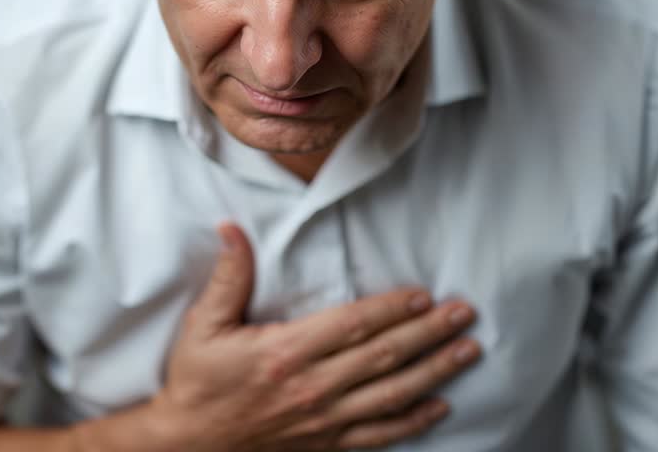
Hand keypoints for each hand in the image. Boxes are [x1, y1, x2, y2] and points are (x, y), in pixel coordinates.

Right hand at [149, 223, 479, 450]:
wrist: (188, 444)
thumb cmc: (197, 381)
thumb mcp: (203, 325)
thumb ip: (228, 276)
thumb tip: (231, 228)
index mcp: (286, 353)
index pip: (353, 324)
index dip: (394, 308)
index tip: (424, 294)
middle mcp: (312, 387)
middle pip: (384, 356)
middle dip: (430, 333)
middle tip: (465, 314)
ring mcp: (323, 420)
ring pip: (392, 393)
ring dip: (435, 371)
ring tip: (468, 350)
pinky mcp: (327, 444)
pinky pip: (380, 434)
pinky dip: (414, 421)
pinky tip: (440, 405)